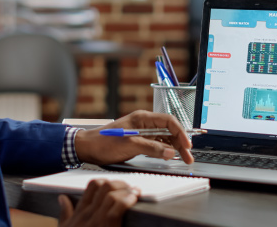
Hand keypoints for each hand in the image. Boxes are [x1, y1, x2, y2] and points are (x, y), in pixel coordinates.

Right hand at [58, 179, 137, 226]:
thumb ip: (64, 213)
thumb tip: (62, 198)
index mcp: (79, 213)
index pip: (92, 186)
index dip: (107, 181)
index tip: (116, 185)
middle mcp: (87, 214)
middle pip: (104, 186)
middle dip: (120, 183)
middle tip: (130, 188)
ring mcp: (96, 221)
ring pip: (111, 194)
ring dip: (126, 190)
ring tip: (135, 192)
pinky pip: (117, 207)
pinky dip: (127, 200)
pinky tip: (133, 200)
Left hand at [74, 110, 193, 164]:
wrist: (87, 148)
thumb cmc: (104, 143)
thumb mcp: (129, 145)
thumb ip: (151, 148)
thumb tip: (170, 152)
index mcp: (143, 118)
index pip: (168, 121)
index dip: (180, 132)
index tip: (186, 145)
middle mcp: (144, 123)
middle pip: (169, 130)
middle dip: (180, 142)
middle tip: (189, 157)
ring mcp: (142, 132)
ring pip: (165, 138)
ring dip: (175, 148)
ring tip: (184, 159)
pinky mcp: (139, 141)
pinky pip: (157, 144)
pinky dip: (165, 150)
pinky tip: (170, 157)